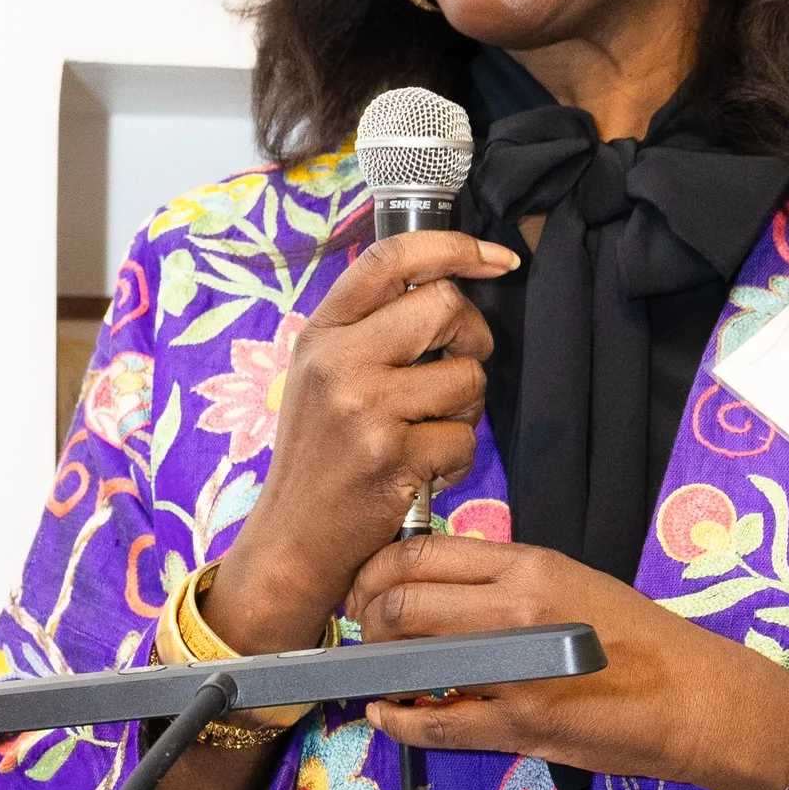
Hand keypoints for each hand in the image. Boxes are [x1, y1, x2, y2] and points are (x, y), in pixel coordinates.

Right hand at [200, 230, 520, 653]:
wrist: (291, 542)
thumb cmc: (317, 460)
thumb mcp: (320, 380)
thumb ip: (367, 333)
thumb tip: (443, 292)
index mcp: (321, 335)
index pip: (391, 259)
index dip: (454, 246)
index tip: (497, 258)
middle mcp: (338, 363)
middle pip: (444, 305)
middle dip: (473, 335)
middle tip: (460, 366)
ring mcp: (364, 408)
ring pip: (466, 376)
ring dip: (466, 407)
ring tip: (431, 432)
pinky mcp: (391, 456)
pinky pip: (463, 438)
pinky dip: (457, 459)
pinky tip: (426, 472)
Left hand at [347, 533, 788, 789]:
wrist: (697, 698)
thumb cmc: (640, 641)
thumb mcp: (572, 584)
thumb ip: (506, 583)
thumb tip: (438, 589)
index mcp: (530, 566)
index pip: (423, 552)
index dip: (377, 571)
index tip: (367, 589)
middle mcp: (516, 610)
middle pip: (401, 602)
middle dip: (367, 619)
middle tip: (364, 633)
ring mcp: (514, 670)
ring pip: (409, 661)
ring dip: (378, 669)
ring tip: (377, 673)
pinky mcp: (519, 724)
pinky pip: (434, 723)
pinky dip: (397, 720)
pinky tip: (386, 714)